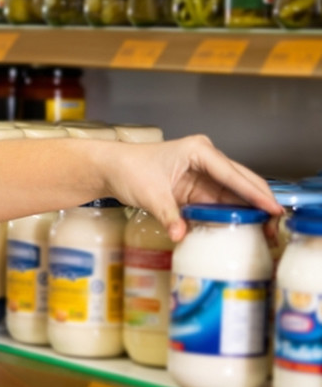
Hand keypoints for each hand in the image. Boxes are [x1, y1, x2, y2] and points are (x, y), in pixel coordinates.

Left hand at [102, 135, 281, 241]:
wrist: (110, 168)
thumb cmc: (127, 169)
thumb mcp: (149, 194)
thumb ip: (168, 215)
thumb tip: (180, 235)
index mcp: (198, 151)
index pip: (232, 174)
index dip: (254, 193)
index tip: (273, 209)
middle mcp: (205, 159)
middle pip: (241, 182)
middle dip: (259, 203)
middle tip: (275, 225)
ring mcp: (203, 173)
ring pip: (233, 194)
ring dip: (248, 211)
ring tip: (266, 231)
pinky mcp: (197, 187)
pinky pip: (219, 202)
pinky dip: (231, 214)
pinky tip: (244, 228)